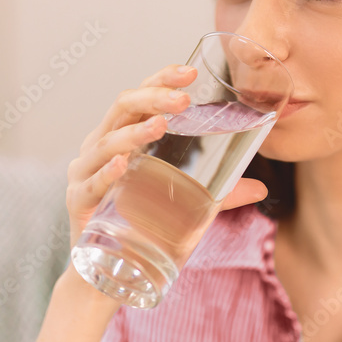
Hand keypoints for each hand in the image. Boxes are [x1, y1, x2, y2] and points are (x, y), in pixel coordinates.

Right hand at [64, 64, 269, 250]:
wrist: (107, 269)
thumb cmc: (141, 223)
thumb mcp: (184, 202)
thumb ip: (220, 194)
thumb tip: (262, 187)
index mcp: (123, 136)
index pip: (141, 97)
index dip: (162, 80)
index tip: (191, 72)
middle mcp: (100, 147)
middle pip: (122, 109)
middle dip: (153, 99)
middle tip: (183, 100)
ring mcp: (85, 173)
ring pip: (106, 143)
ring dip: (134, 132)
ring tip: (161, 125)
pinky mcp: (79, 203)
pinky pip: (91, 184)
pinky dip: (106, 173)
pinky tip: (122, 166)